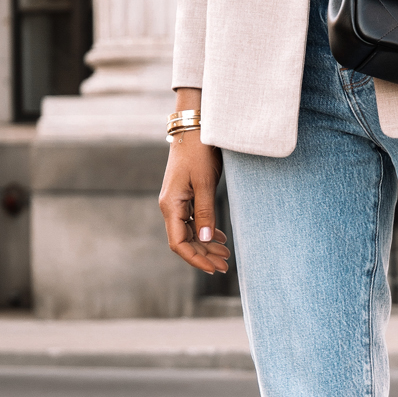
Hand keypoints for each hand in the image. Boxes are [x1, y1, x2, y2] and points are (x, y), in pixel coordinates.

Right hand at [158, 109, 230, 274]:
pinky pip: (193, 221)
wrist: (194, 127)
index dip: (195, 258)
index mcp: (171, 205)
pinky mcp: (185, 196)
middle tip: (226, 265)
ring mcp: (177, 202)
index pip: (178, 243)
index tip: (213, 268)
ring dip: (206, 245)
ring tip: (226, 254)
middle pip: (185, 241)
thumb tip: (205, 239)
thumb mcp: (205, 183)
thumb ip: (205, 212)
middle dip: (204, 255)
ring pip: (190, 232)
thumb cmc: (199, 152)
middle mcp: (171, 206)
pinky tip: (219, 237)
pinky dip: (206, 231)